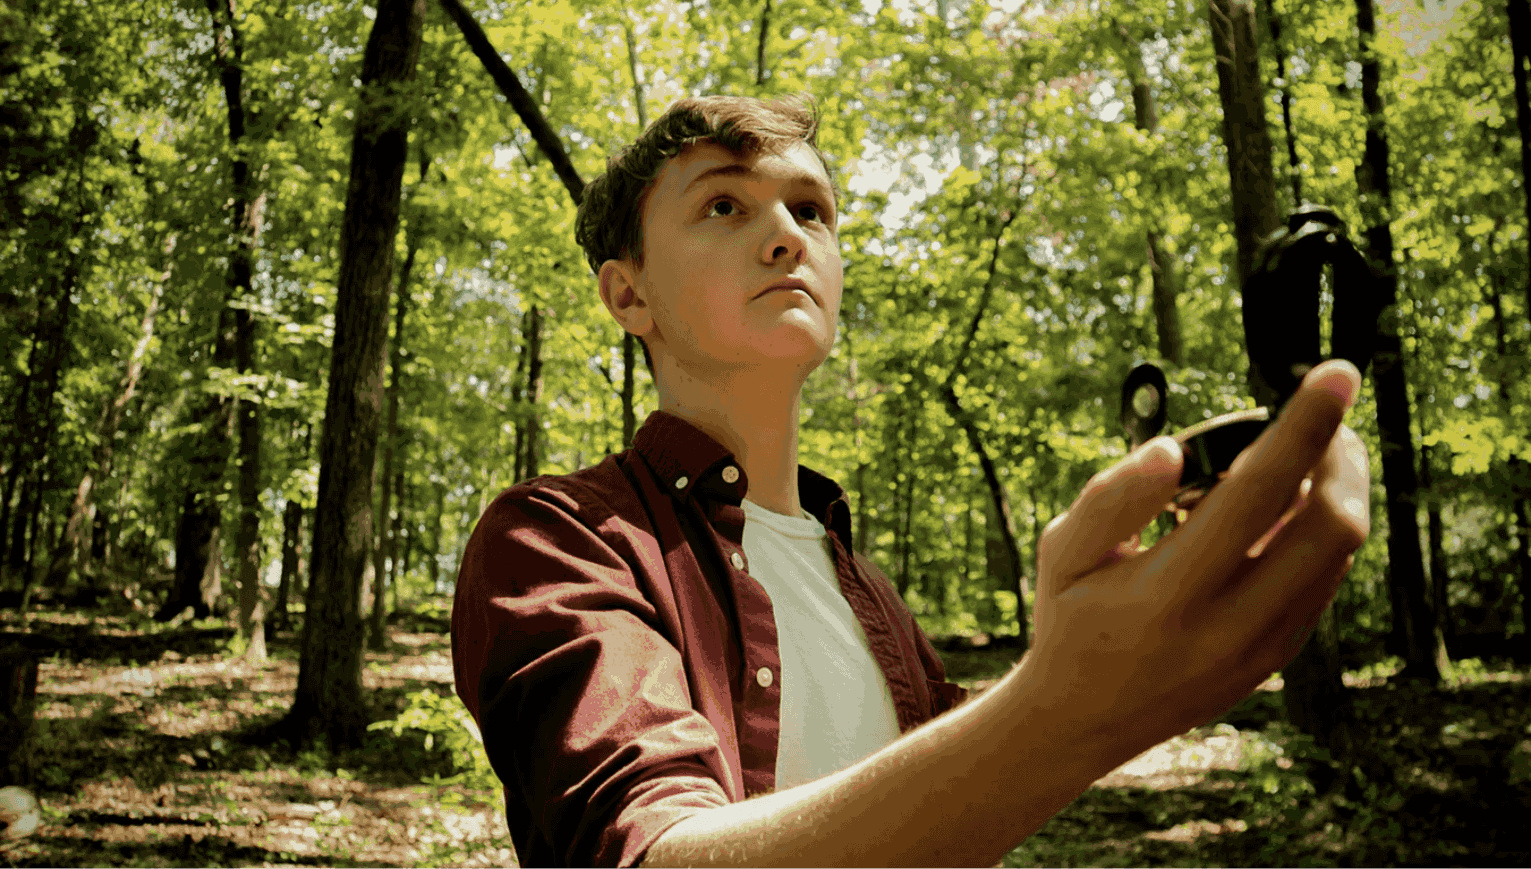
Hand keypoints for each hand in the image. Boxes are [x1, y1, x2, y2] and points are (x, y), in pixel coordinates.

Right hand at [1023, 359, 1370, 754]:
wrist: (1081, 720)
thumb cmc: (1069, 619)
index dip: (1302, 427)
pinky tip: (1287, 510)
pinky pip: (1324, 582)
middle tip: (1325, 417)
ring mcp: (1261, 649)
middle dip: (1341, 456)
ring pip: (1340, 555)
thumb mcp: (1064, 552)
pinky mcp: (1277, 659)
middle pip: (1331, 527)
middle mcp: (1227, 626)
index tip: (1335, 374)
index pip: (1256, 494)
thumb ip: (1113, 496)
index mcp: (1167, 594)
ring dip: (1339, 491)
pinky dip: (1323, 532)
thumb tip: (1172, 450)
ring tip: (1307, 456)